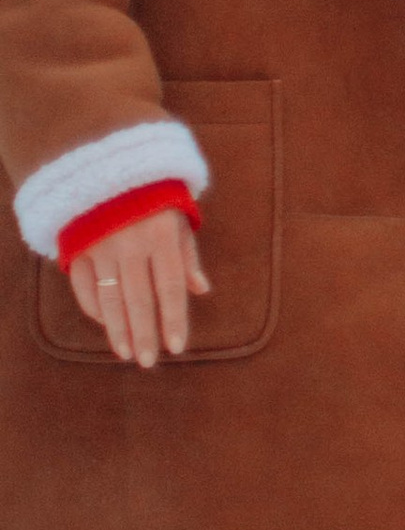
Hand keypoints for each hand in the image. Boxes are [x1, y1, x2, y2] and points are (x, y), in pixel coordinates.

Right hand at [66, 209, 207, 366]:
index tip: (176, 348)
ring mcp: (101, 245)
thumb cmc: (156, 198)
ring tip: (127, 353)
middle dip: (144, 333)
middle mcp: (130, 243)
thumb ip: (187, 256)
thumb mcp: (180, 218)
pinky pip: (84, 286)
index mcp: (162, 235)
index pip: (170, 286)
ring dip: (118, 329)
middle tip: (149, 362)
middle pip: (138, 298)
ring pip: (109, 297)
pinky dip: (94, 308)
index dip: (173, 319)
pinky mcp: (78, 246)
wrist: (111, 167)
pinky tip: (106, 324)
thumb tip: (201, 291)